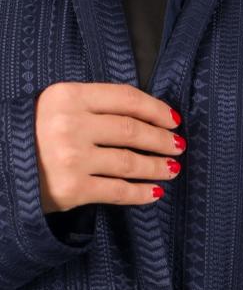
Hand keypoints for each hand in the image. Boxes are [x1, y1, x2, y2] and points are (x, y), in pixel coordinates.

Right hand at [34, 81, 186, 211]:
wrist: (4, 170)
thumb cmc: (34, 136)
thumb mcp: (56, 107)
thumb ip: (92, 106)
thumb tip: (145, 116)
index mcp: (67, 96)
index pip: (125, 98)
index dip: (156, 109)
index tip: (174, 120)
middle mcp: (69, 124)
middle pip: (132, 130)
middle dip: (162, 140)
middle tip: (179, 146)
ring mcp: (71, 158)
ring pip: (130, 162)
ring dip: (157, 167)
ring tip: (171, 169)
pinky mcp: (73, 188)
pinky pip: (119, 191)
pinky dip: (142, 193)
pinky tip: (155, 193)